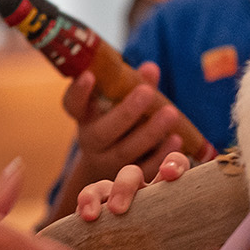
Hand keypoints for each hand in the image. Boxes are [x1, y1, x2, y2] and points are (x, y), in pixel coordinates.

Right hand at [52, 64, 211, 219]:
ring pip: (125, 152)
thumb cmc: (118, 120)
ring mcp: (107, 164)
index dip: (78, 92)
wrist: (109, 163)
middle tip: (146, 92)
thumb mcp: (119, 101)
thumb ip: (134, 85)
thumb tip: (151, 69)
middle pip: (103, 132)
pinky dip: (161, 155)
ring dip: (149, 133)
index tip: (88, 75)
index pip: (73, 105)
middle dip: (126, 112)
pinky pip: (144, 169)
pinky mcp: (127, 180)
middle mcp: (91, 141)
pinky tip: (177, 139)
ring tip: (170, 113)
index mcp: (85, 117)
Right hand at [75, 152, 190, 249]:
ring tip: (92, 216)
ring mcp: (111, 200)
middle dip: (125, 185)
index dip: (173, 164)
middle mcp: (137, 195)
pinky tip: (83, 218)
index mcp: (163, 201)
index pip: (172, 168)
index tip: (169, 175)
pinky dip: (84, 204)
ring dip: (96, 196)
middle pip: (132, 174)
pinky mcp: (91, 210)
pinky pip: (86, 199)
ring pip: (103, 185)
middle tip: (119, 209)